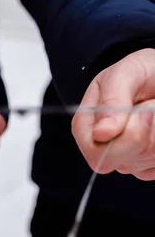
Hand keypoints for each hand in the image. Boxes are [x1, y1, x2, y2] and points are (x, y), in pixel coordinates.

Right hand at [72, 48, 154, 179]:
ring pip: (146, 159)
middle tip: (151, 106)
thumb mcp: (126, 73)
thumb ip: (112, 99)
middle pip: (123, 160)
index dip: (121, 138)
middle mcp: (105, 146)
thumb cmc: (143, 72)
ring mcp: (129, 158)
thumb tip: (101, 133)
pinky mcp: (150, 164)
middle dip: (145, 130)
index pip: (96, 153)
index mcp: (88, 125)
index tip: (141, 111)